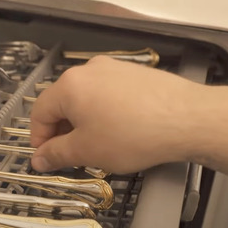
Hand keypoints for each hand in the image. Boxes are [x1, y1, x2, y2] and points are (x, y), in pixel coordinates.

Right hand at [30, 56, 203, 173]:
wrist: (188, 118)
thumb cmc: (131, 135)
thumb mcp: (87, 151)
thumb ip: (56, 154)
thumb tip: (38, 159)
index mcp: (69, 85)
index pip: (40, 112)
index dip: (39, 139)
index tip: (47, 159)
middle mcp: (89, 70)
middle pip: (63, 102)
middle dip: (63, 131)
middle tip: (73, 156)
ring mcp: (114, 68)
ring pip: (88, 98)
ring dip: (85, 122)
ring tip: (100, 145)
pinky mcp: (136, 73)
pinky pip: (110, 94)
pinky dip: (107, 112)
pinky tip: (122, 131)